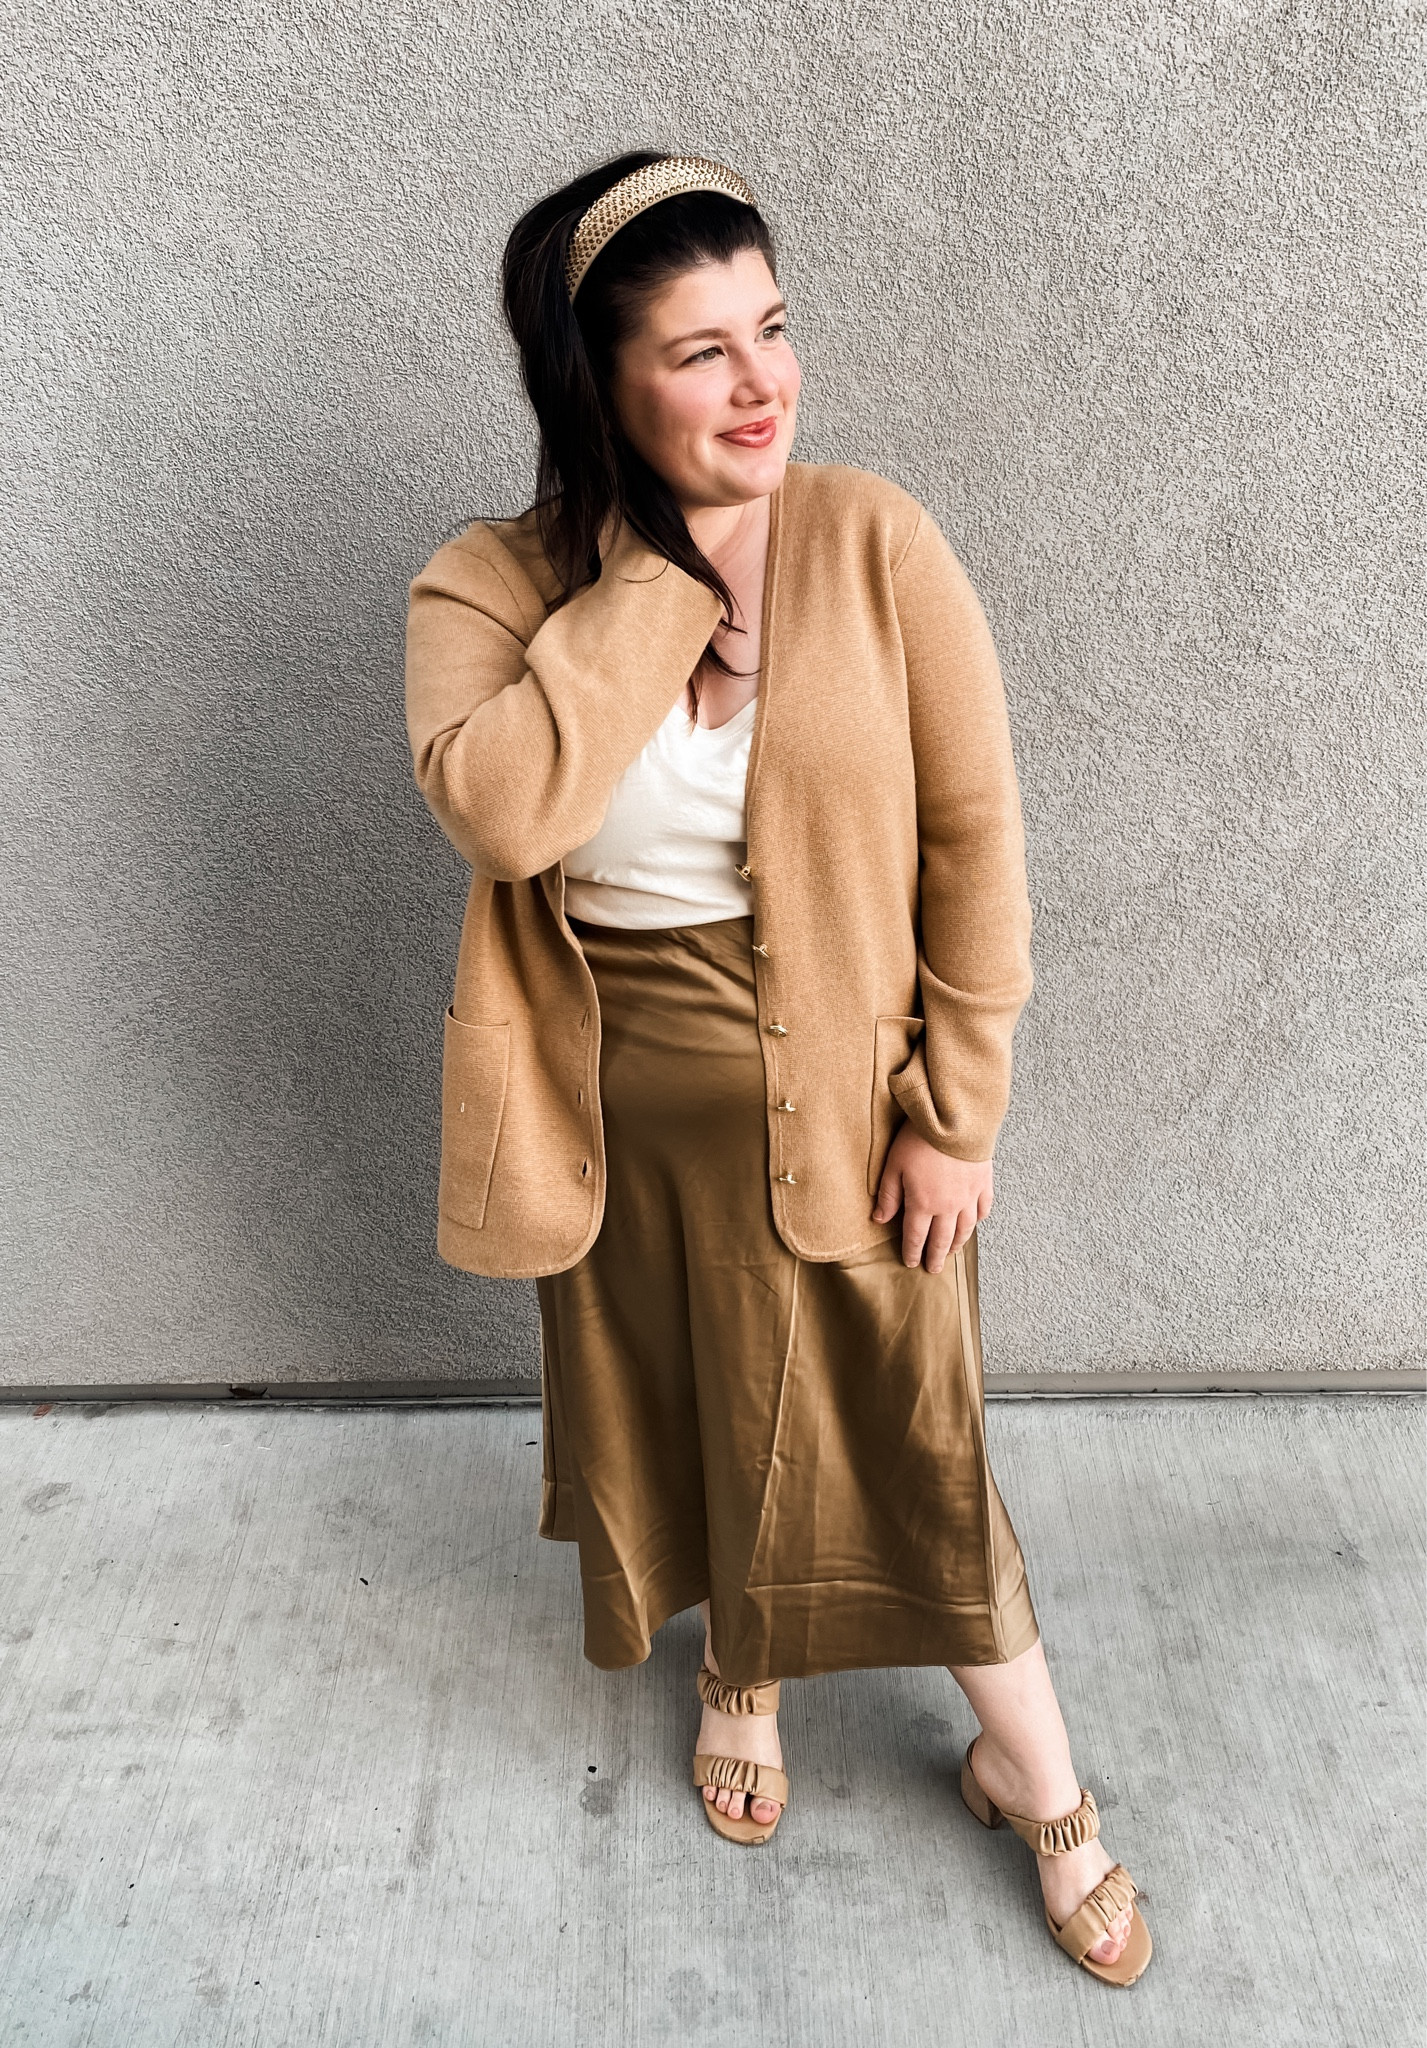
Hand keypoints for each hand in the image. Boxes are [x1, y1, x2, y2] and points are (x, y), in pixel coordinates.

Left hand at [871, 1124, 992, 1273]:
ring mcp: (969, 1197)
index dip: (912, 1252)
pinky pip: (983, 1209)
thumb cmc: (920, 1139)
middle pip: (941, 1239)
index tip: (911, 1263)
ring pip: (964, 1229)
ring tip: (951, 1252)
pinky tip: (974, 1224)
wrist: (956, 1120)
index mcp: (923, 1204)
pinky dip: (978, 1220)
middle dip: (935, 1257)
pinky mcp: (984, 1184)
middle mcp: (948, 1207)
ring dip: (956, 1244)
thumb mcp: (894, 1165)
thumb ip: (888, 1195)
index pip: (915, 1236)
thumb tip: (879, 1219)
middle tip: (933, 1270)